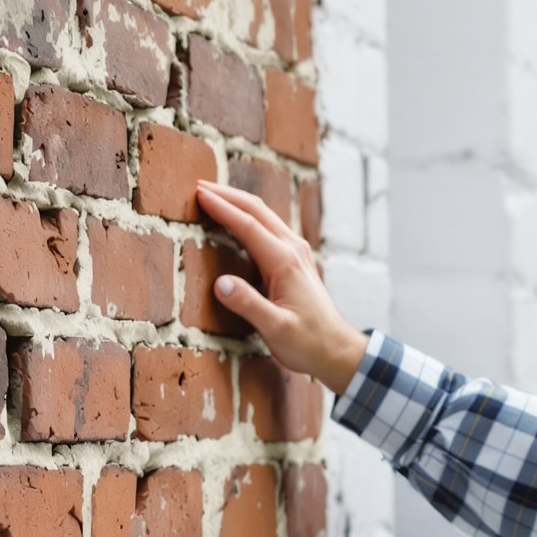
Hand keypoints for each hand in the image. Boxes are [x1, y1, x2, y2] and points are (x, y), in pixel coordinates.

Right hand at [193, 181, 369, 391]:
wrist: (337, 350)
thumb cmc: (307, 343)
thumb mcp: (275, 329)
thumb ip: (248, 305)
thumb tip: (221, 283)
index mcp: (284, 261)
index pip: (247, 225)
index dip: (221, 208)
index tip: (199, 194)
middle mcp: (292, 249)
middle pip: (257, 210)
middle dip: (227, 195)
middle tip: (199, 186)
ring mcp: (297, 252)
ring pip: (264, 216)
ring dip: (238, 203)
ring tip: (213, 196)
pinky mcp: (296, 260)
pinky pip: (269, 228)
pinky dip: (249, 217)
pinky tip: (238, 219)